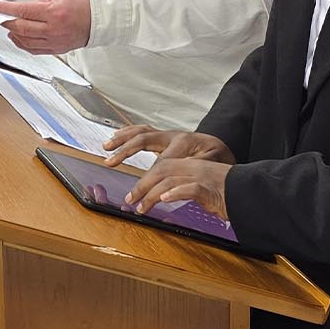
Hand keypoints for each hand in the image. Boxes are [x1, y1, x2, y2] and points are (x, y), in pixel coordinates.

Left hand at [0, 0, 91, 54]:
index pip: (23, 11)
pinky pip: (35, 50)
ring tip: (8, 28)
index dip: (6, 9)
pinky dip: (23, 45)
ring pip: (26, 42)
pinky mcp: (57, 49)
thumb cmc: (83, 3)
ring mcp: (55, 41)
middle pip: (21, 29)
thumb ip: (38, 2)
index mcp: (54, 12)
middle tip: (0, 17)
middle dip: (7, 22)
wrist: (100, 17)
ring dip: (13, 35)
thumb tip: (22, 8)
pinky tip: (19, 38)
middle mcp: (54, 29)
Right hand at [102, 126, 235, 168]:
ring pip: (140, 132)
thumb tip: (182, 168)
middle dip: (125, 152)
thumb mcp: (216, 161)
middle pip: (143, 141)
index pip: (160, 162)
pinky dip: (127, 133)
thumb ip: (199, 164)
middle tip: (110, 163)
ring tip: (107, 146)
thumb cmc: (219, 156)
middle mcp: (172, 135)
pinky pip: (142, 131)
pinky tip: (116, 138)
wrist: (222, 145)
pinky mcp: (164, 137)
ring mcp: (167, 135)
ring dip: (122, 138)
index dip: (147, 180)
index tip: (139, 197)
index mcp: (183, 142)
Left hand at [124, 157, 231, 219]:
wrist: (253, 193)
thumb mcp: (202, 187)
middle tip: (130, 201)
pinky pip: (191, 188)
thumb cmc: (229, 192)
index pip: (162, 166)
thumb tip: (163, 196)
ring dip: (152, 194)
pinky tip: (165, 198)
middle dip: (142, 185)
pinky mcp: (212, 190)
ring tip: (142, 207)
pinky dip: (176, 192)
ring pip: (170, 179)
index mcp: (192, 164)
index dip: (144, 179)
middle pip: (161, 170)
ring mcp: (203, 177)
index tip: (133, 195)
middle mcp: (195, 167)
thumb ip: (183, 188)